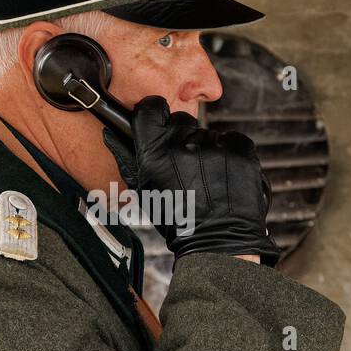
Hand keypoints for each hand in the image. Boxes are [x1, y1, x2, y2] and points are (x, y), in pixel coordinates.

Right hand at [102, 96, 280, 265]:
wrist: (218, 242)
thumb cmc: (178, 222)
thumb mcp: (146, 192)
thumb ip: (127, 158)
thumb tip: (110, 133)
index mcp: (155, 152)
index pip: (151, 108)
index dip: (155, 114)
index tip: (159, 124)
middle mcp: (184, 145)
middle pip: (181, 121)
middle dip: (182, 138)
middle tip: (186, 165)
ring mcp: (215, 147)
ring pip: (207, 133)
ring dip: (207, 149)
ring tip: (208, 178)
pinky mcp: (240, 151)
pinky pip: (232, 139)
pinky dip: (230, 153)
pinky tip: (225, 175)